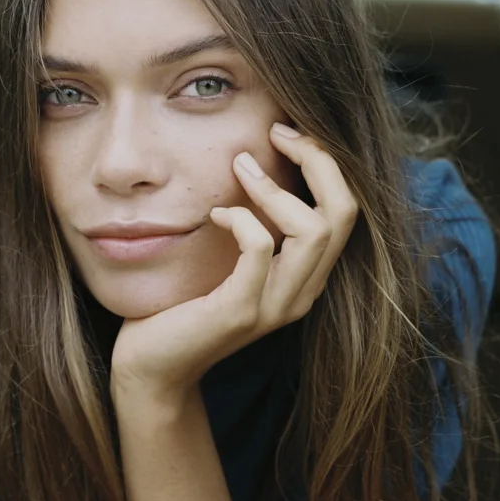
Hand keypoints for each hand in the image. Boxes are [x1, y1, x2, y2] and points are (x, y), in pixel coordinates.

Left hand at [110, 125, 357, 399]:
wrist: (153, 367)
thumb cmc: (183, 305)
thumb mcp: (228, 259)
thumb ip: (251, 224)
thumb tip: (248, 158)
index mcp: (306, 277)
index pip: (346, 210)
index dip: (326, 163)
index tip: (287, 133)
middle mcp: (303, 293)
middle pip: (344, 213)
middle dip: (317, 161)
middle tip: (277, 132)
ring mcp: (276, 306)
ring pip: (312, 230)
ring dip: (274, 188)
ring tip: (240, 166)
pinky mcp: (242, 311)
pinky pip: (259, 248)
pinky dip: (240, 218)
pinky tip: (214, 216)